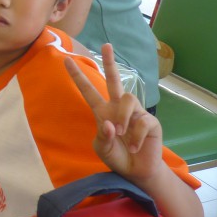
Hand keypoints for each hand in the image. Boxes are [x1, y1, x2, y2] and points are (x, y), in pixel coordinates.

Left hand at [66, 44, 163, 182]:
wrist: (136, 171)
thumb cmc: (117, 156)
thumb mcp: (102, 148)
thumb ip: (103, 137)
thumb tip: (110, 124)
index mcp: (102, 111)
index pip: (88, 90)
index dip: (78, 76)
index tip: (66, 61)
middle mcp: (118, 108)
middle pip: (114, 80)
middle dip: (110, 62)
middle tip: (106, 45)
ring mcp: (135, 113)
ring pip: (127, 98)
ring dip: (123, 116)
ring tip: (122, 134)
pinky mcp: (151, 122)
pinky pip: (142, 121)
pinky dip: (136, 136)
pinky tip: (136, 146)